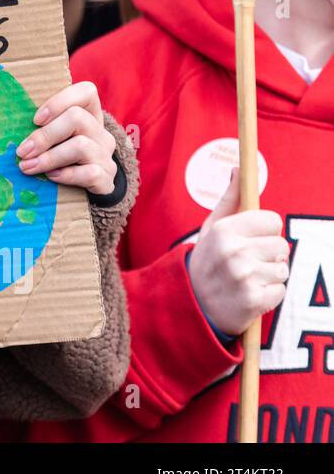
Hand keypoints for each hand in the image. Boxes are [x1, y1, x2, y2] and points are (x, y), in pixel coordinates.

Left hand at [16, 81, 117, 194]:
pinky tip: (51, 177)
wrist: (87, 187)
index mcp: (89, 114)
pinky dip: (66, 175)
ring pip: (81, 146)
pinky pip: (89, 173)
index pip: (87, 92)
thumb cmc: (60, 156)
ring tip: (28, 167)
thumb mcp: (53, 138)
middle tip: (23, 151)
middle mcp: (100, 132)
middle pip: (77, 118)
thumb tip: (6, 128)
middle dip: (45, 135)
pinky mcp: (106, 178)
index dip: (59, 101)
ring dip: (49, 158)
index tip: (35, 120)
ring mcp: (106, 155)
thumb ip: (40, 128)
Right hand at [188, 167, 288, 336]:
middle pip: (282, 246)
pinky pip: (280, 292)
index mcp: (225, 230)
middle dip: (270, 255)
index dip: (266, 231)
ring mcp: (244, 277)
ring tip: (247, 280)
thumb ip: (230, 199)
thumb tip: (239, 169)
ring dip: (270, 276)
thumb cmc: (206, 262)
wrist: (191, 305)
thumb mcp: (211, 228)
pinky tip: (249, 296)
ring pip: (283, 270)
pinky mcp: (253, 301)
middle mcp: (234, 251)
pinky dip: (269, 296)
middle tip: (247, 263)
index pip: (273, 221)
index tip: (252, 239)